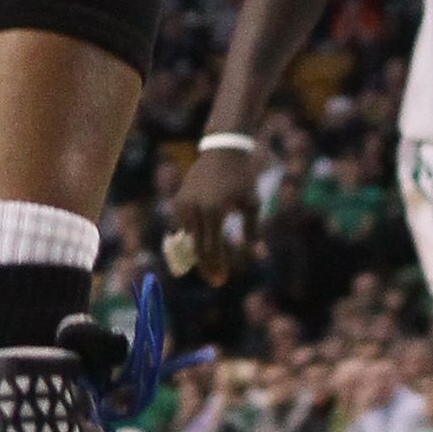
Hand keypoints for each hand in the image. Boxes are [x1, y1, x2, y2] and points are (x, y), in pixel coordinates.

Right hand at [164, 142, 259, 287]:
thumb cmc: (242, 177)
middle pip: (196, 248)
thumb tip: (254, 255)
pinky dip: (193, 237)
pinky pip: (184, 226)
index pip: (211, 249)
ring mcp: (183, 204)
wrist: (222, 150)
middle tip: (216, 281)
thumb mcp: (252, 204)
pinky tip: (203, 244)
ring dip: (199, 252)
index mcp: (213, 212)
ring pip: (188, 238)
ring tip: (212, 263)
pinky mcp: (178, 199)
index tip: (221, 281)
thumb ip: (251, 231)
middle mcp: (194, 209)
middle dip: (206, 266)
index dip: (216, 267)